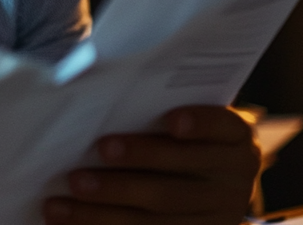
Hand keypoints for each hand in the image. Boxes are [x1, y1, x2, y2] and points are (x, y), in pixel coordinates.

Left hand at [43, 106, 260, 224]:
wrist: (211, 181)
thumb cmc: (183, 135)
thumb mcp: (186, 115)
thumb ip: (157, 107)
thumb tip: (98, 91)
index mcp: (236, 140)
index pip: (222, 127)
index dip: (200, 124)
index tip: (172, 121)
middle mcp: (234, 183)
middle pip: (178, 182)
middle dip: (133, 170)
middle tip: (95, 155)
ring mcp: (216, 220)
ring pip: (157, 218)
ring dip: (104, 209)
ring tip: (65, 195)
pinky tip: (70, 219)